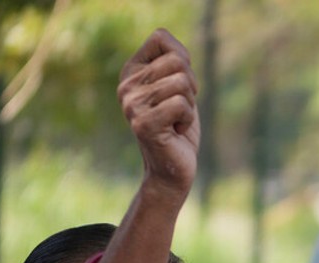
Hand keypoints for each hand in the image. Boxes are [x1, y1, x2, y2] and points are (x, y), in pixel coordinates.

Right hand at [118, 30, 198, 200]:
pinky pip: (181, 105)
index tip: (180, 85)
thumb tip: (180, 53)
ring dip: (190, 106)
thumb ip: (177, 64)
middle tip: (180, 109)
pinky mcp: (143, 123)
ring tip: (177, 121)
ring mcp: (131, 104)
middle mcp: (126, 85)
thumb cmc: (179, 127)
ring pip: (181, 84)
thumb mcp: (179, 89)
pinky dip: (188, 120)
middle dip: (191, 87)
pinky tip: (176, 132)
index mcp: (132, 70)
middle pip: (177, 62)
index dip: (183, 59)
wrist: (172, 169)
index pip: (161, 38)